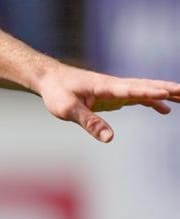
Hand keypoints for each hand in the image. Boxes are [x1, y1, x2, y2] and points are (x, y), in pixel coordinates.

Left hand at [35, 65, 179, 141]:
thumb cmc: (57, 93)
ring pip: (146, 90)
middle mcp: (115, 85)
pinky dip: (153, 100)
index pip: (131, 89)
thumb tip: (109, 138)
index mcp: (104, 86)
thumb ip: (89, 122)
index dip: (148, 91)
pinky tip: (165, 109)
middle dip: (168, 88)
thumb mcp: (67, 110)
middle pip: (146, 86)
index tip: (167, 92)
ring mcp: (117, 89)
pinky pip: (139, 96)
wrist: (50, 79)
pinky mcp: (115, 94)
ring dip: (166, 93)